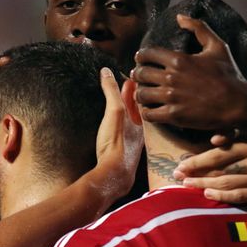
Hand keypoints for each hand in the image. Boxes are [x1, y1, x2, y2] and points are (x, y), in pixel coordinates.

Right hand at [93, 67, 143, 198]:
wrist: (115, 174)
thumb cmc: (117, 144)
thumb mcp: (114, 112)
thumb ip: (111, 92)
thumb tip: (106, 72)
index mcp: (140, 118)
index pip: (138, 96)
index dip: (133, 84)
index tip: (130, 74)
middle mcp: (139, 129)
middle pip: (136, 109)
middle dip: (131, 97)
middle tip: (125, 84)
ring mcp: (131, 141)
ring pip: (131, 121)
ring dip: (125, 111)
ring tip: (119, 102)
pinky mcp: (122, 152)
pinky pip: (124, 133)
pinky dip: (120, 124)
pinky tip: (115, 127)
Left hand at [130, 14, 246, 129]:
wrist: (239, 104)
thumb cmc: (229, 75)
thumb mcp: (217, 46)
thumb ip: (198, 28)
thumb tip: (180, 17)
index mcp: (179, 60)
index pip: (147, 54)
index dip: (141, 57)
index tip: (140, 60)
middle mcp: (172, 78)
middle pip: (140, 74)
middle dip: (137, 74)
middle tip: (138, 77)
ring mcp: (172, 97)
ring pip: (141, 94)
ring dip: (140, 93)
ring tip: (143, 94)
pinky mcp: (174, 115)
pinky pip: (148, 114)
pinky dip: (146, 111)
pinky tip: (150, 109)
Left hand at [174, 133, 246, 204]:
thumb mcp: (244, 137)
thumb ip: (229, 135)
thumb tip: (214, 140)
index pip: (218, 155)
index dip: (197, 161)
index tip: (180, 166)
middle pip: (220, 170)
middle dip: (196, 174)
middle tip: (178, 177)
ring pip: (227, 183)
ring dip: (205, 185)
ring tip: (188, 185)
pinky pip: (239, 196)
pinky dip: (222, 196)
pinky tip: (207, 194)